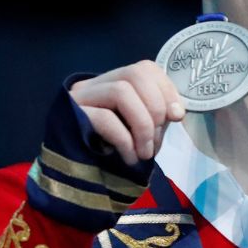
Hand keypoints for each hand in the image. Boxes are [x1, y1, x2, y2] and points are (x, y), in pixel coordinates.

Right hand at [69, 62, 183, 163]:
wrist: (77, 178)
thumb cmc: (113, 152)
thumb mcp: (140, 129)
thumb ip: (157, 115)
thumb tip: (176, 111)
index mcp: (111, 83)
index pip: (144, 68)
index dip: (167, 89)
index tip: (177, 117)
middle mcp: (92, 85)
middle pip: (134, 74)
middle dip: (156, 107)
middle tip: (156, 140)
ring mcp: (78, 98)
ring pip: (121, 92)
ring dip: (143, 125)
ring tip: (145, 153)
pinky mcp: (70, 117)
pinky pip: (105, 118)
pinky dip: (125, 140)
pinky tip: (130, 158)